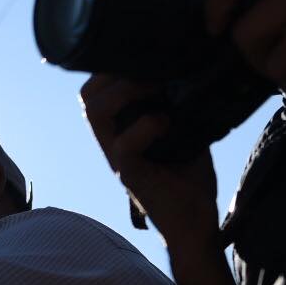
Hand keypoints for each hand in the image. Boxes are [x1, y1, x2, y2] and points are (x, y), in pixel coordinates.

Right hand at [82, 74, 219, 251]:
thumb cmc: (190, 181)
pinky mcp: (130, 176)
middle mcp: (113, 143)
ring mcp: (118, 159)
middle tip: (150, 72)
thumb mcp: (187, 134)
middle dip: (115, 75)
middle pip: (88, 98)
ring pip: (97, 114)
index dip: (110, 70)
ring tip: (155, 90)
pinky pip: (125, 145)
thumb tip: (197, 75)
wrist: (196, 226)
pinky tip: (166, 123)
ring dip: (126, 92)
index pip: (95, 93)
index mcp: (122, 132)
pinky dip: (146, 127)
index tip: (140, 58)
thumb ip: (182, 108)